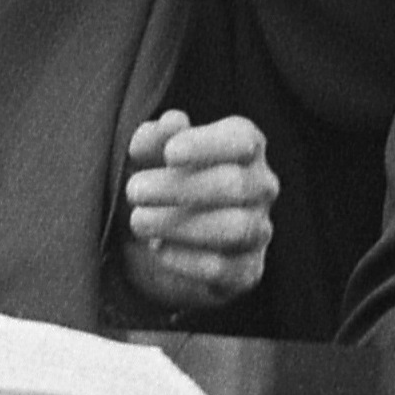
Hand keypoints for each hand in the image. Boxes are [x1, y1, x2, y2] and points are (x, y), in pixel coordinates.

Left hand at [118, 110, 274, 311]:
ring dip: (180, 224)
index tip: (169, 154)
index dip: (207, 145)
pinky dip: (186, 259)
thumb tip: (170, 123)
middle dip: (180, 187)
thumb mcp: (149, 155)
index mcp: (245, 147)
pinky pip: (223, 267)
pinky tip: (157, 248)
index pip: (242, 139)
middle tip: (134, 191)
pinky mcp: (247, 270)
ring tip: (139, 221)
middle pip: (235, 185)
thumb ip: (155, 137)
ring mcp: (259, 230)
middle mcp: (261, 186)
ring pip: (235, 228)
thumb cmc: (162, 180)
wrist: (164, 240)